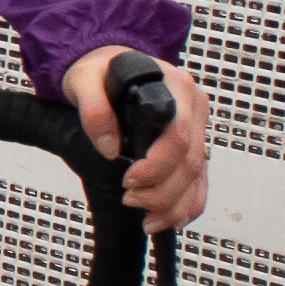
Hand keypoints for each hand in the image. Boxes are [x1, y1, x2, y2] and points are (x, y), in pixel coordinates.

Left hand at [74, 54, 214, 229]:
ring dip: (175, 205)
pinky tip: (170, 220)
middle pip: (190, 161)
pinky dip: (188, 204)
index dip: (157, 165)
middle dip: (162, 191)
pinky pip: (200, 180)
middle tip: (130, 200)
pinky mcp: (193, 144)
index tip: (129, 180)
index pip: (177, 134)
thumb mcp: (84, 79)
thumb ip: (93, 109)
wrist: (109, 65)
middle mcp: (193, 106)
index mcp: (174, 86)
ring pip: (198, 176)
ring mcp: (196, 126)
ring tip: (148, 220)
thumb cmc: (100, 69)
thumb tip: (109, 148)